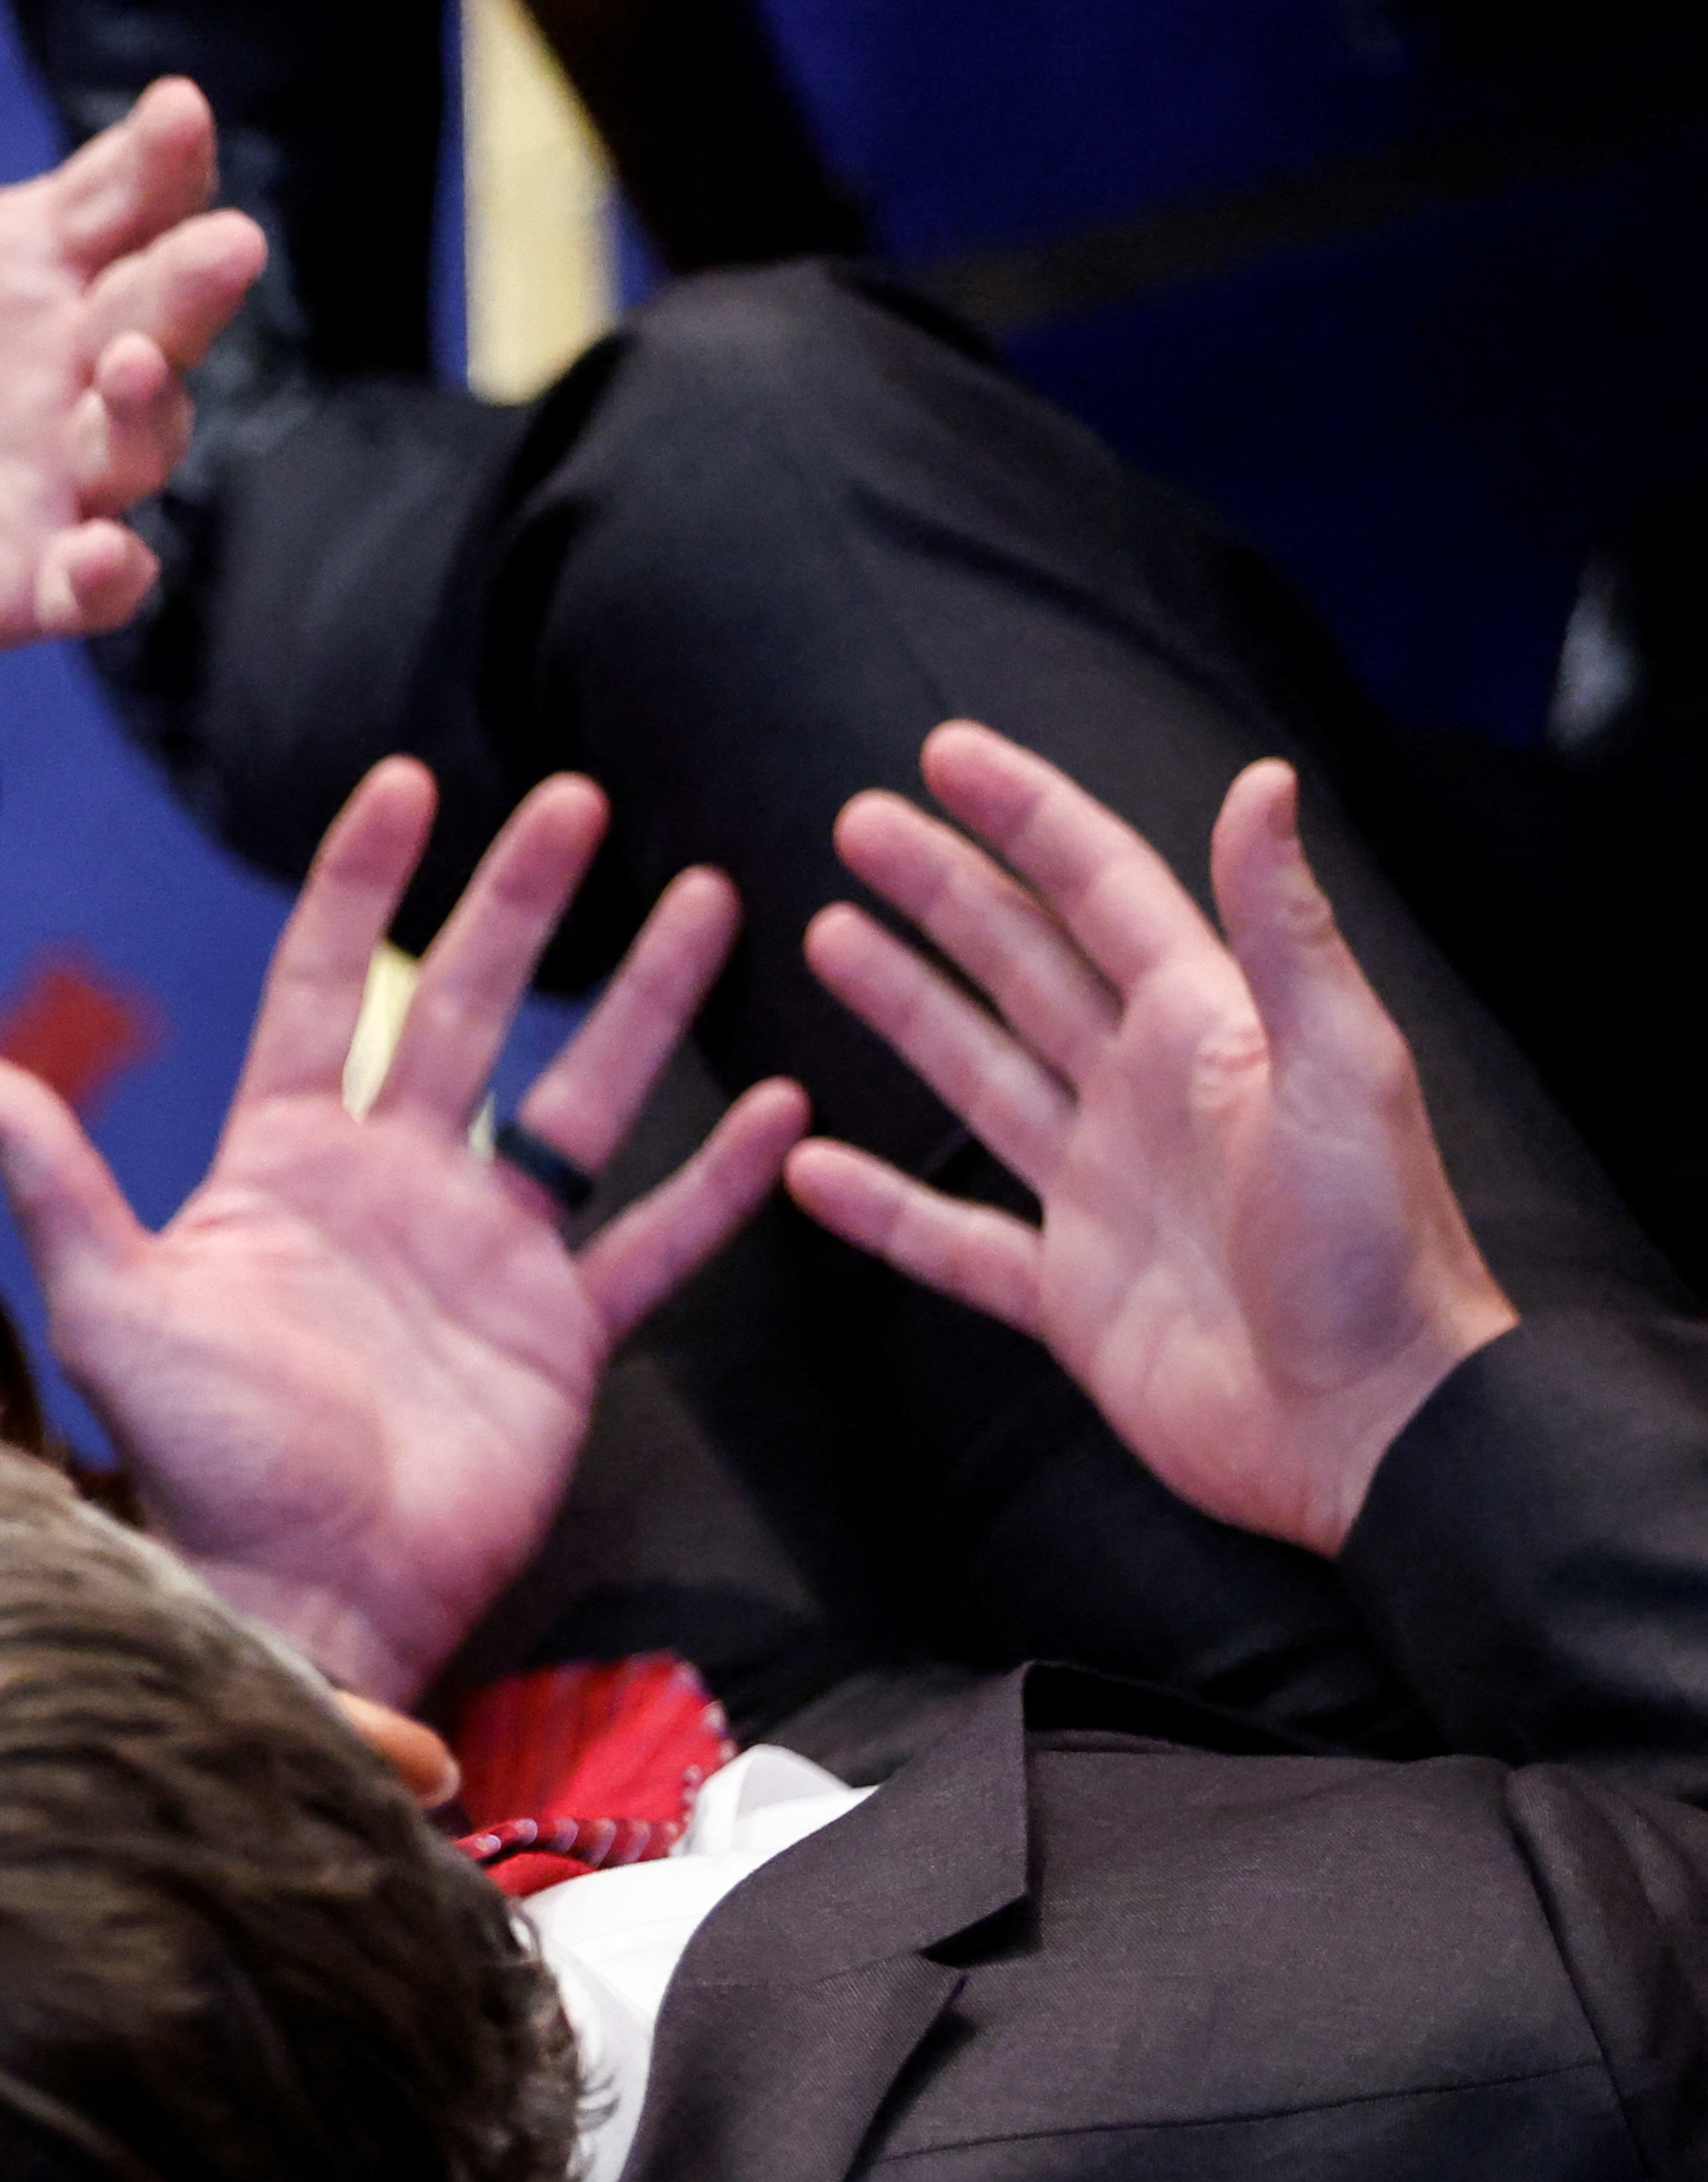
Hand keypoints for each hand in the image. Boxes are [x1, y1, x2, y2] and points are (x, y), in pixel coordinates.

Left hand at [0, 0, 268, 688]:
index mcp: (40, 253)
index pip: (129, 190)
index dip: (159, 156)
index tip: (175, 112)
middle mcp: (71, 358)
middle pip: (167, 305)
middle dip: (198, 278)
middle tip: (224, 242)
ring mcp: (55, 473)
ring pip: (146, 440)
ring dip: (155, 408)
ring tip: (132, 370)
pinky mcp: (14, 580)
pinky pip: (90, 583)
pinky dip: (105, 576)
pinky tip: (99, 558)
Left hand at [0, 763, 801, 1699]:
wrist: (303, 1598)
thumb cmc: (199, 1464)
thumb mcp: (114, 1308)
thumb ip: (57, 1182)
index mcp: (284, 1166)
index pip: (328, 990)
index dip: (362, 887)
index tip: (403, 786)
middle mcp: (393, 1190)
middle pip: (471, 1011)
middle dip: (522, 904)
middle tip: (577, 801)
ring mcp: (485, 1256)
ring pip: (584, 1098)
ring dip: (646, 1002)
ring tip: (711, 898)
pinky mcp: (562, 1336)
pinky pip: (656, 1240)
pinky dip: (719, 1180)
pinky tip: (781, 1100)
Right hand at [788, 723, 1515, 1556]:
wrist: (1372, 1425)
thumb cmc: (1374, 1248)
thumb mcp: (1342, 1068)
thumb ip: (1284, 931)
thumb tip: (1262, 780)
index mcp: (1208, 1031)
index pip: (1098, 892)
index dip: (1022, 817)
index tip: (941, 756)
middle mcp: (1145, 1098)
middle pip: (1022, 965)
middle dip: (942, 889)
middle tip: (856, 826)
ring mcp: (1100, 1194)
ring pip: (978, 1076)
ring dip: (905, 1007)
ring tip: (828, 938)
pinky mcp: (1069, 1295)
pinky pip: (952, 1240)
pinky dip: (880, 1207)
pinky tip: (807, 1169)